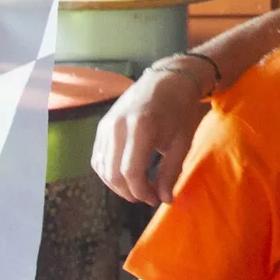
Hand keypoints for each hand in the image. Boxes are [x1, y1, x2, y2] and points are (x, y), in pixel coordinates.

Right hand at [91, 62, 210, 203]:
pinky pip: (98, 157)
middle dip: (130, 192)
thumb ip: (171, 172)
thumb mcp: (182, 142)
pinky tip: (125, 176)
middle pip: (113, 174)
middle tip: (148, 196)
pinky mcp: (102, 126)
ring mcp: (106, 125)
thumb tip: (165, 200)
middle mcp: (117, 126)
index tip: (155, 199)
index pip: (131, 172)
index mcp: (140, 128)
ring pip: (102, 168)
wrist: (167, 80)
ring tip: (138, 188)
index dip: (141, 192)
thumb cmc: (180, 110)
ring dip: (118, 185)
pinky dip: (109, 172)